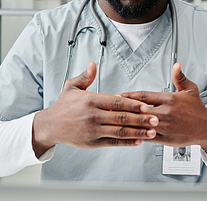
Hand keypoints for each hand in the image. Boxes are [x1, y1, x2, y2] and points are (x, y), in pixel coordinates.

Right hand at [32, 62, 158, 157]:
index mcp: (91, 101)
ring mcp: (93, 130)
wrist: (50, 126)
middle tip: (156, 119)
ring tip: (152, 132)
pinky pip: (113, 142)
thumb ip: (85, 76)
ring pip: (119, 131)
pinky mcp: (92, 143)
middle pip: (121, 118)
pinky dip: (127, 142)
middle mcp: (93, 116)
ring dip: (138, 132)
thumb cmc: (63, 106)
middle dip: (141, 119)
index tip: (146, 105)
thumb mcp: (71, 87)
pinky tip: (138, 141)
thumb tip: (92, 64)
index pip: (116, 102)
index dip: (133, 104)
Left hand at [118, 63, 206, 163]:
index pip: (145, 96)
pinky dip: (136, 135)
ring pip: (142, 125)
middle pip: (140, 111)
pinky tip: (127, 134)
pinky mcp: (166, 139)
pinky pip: (147, 137)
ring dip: (127, 123)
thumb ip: (180, 77)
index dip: (129, 96)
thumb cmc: (197, 109)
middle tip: (109, 109)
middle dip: (124, 110)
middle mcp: (167, 112)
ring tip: (113, 123)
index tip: (117, 96)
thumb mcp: (190, 90)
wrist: (206, 128)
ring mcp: (166, 126)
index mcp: (170, 99)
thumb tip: (176, 65)